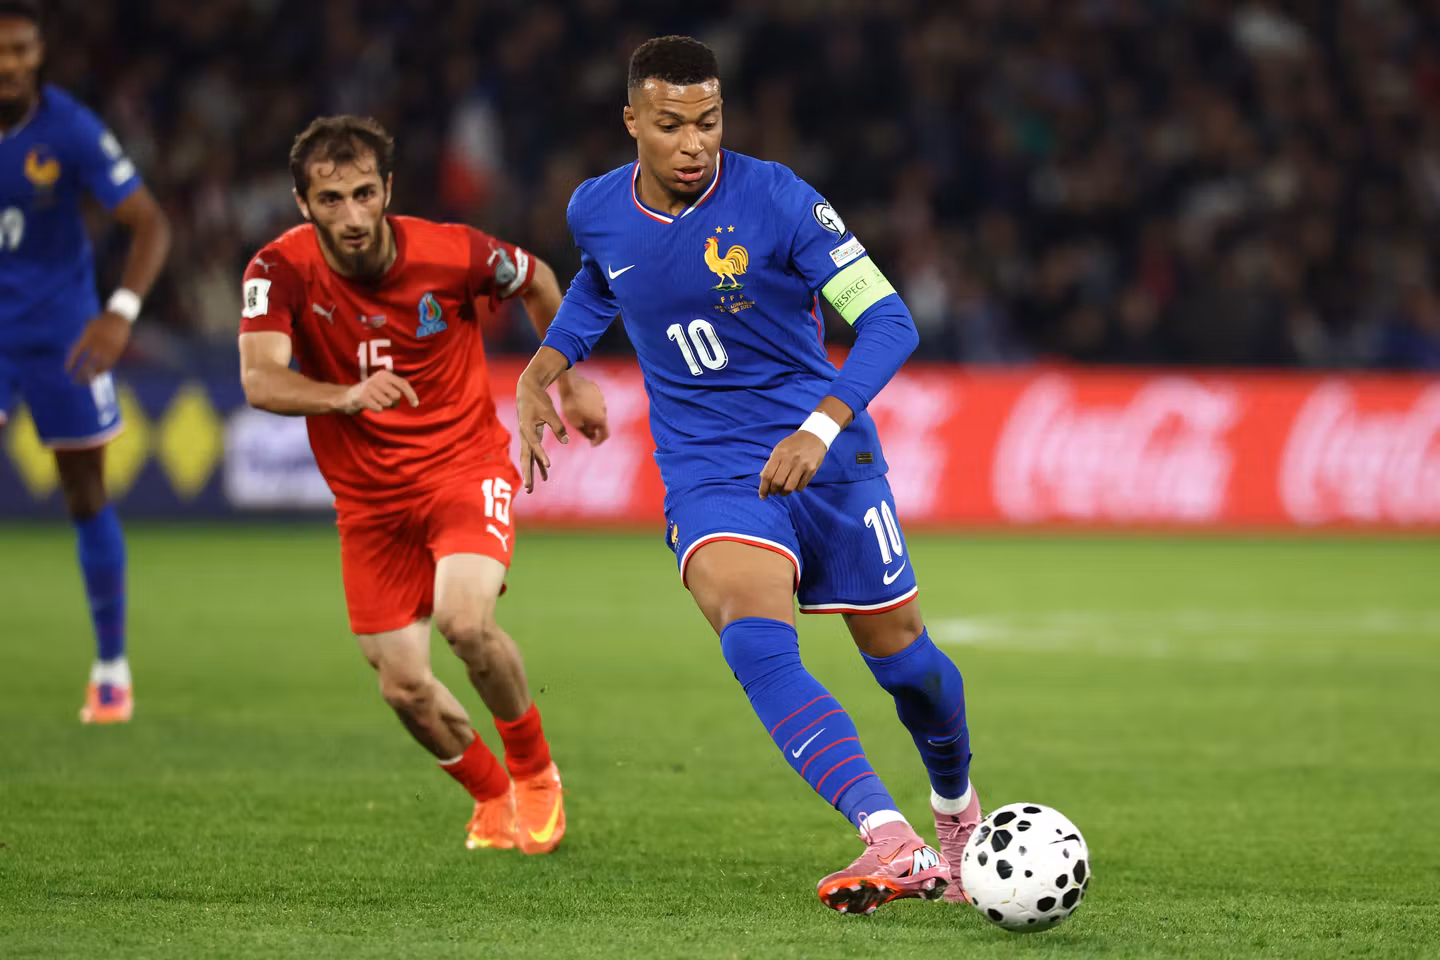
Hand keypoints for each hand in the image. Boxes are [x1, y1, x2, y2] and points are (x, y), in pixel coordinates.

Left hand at [66, 311, 131, 381]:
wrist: (118, 317)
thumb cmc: (101, 322)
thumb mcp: (88, 328)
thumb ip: (83, 341)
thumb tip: (77, 355)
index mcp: (87, 338)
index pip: (76, 353)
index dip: (71, 363)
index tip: (67, 371)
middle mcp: (97, 345)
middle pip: (87, 363)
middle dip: (81, 374)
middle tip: (75, 381)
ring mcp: (107, 349)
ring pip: (99, 367)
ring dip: (92, 376)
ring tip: (87, 382)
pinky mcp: (116, 352)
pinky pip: (109, 364)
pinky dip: (102, 371)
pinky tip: (98, 375)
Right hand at [339, 370, 417, 413]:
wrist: (346, 397)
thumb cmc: (370, 393)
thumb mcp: (383, 385)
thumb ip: (397, 388)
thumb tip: (414, 400)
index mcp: (384, 374)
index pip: (403, 384)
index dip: (411, 395)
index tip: (416, 405)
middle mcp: (377, 378)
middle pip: (397, 396)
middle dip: (393, 402)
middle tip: (382, 400)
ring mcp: (369, 387)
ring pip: (389, 403)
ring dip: (384, 406)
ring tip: (375, 401)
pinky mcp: (363, 397)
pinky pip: (379, 409)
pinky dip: (376, 409)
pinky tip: (370, 405)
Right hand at [517, 375, 567, 491]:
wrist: (527, 389)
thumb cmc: (538, 399)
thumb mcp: (549, 411)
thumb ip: (558, 426)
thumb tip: (566, 440)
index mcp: (527, 429)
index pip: (534, 445)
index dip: (541, 455)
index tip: (549, 465)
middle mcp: (524, 435)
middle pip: (525, 458)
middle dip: (527, 474)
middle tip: (529, 488)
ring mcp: (526, 437)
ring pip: (528, 458)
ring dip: (531, 472)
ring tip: (532, 488)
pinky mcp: (530, 436)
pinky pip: (533, 453)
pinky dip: (539, 462)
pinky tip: (545, 473)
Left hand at [558, 373, 609, 445]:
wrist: (570, 383)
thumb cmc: (571, 405)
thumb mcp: (575, 423)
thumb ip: (586, 432)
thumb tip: (592, 436)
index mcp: (601, 419)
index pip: (605, 434)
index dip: (599, 441)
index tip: (592, 444)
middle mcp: (604, 409)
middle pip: (601, 422)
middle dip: (593, 427)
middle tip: (583, 429)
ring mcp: (601, 398)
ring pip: (597, 410)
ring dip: (591, 415)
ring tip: (578, 414)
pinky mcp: (596, 389)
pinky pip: (594, 401)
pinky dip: (588, 405)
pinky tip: (578, 403)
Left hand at [758, 430, 827, 498]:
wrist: (814, 435)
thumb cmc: (793, 444)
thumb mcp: (779, 449)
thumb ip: (771, 463)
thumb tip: (763, 479)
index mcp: (779, 453)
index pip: (768, 475)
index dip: (763, 488)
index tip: (762, 496)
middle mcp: (790, 459)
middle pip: (777, 483)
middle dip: (773, 491)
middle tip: (774, 492)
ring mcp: (802, 465)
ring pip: (789, 487)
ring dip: (784, 493)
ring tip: (783, 491)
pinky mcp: (812, 470)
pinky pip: (801, 486)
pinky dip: (796, 489)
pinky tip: (794, 485)